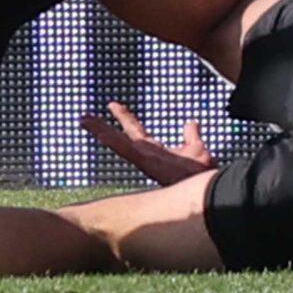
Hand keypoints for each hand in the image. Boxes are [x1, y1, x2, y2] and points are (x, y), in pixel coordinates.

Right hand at [79, 102, 215, 185]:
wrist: (208, 187)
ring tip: (85, 121)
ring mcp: (146, 161)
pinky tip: (100, 134)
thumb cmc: (202, 173)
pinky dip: (112, 141)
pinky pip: (127, 150)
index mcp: (156, 154)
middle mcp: (148, 157)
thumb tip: (191, 122)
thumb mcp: (196, 149)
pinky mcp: (148, 164)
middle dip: (103, 128)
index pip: (137, 134)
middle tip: (84, 118)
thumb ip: (191, 135)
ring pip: (119, 144)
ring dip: (102, 132)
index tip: (114, 105)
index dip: (126, 119)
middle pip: (121, 139)